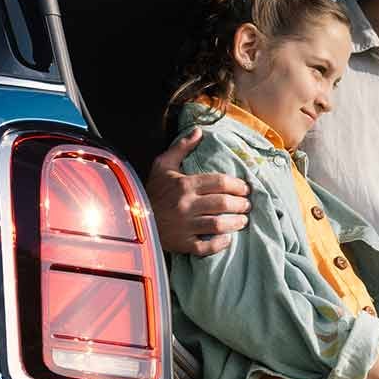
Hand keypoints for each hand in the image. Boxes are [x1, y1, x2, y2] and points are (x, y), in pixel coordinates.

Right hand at [147, 129, 250, 256]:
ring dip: (235, 223)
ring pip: (218, 225)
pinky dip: (219, 244)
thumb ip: (181, 147)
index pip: (219, 182)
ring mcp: (184, 226)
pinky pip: (205, 247)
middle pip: (223, 203)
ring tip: (243, 220)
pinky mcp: (181, 243)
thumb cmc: (151, 190)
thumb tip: (198, 131)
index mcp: (184, 184)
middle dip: (241, 204)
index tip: (245, 188)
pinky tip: (227, 239)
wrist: (130, 217)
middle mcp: (186, 205)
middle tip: (247, 204)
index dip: (237, 185)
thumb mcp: (163, 165)